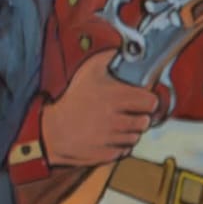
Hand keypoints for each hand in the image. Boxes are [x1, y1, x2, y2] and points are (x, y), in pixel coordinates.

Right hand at [40, 51, 158, 166]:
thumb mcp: (88, 71)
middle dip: (140, 117)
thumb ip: (109, 58)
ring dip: (130, 131)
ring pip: (136, 137)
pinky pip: (125, 150)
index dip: (148, 100)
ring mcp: (111, 138)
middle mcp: (114, 119)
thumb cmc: (72, 99)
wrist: (51, 131)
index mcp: (113, 97)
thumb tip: (127, 49)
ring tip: (115, 124)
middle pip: (146, 121)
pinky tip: (107, 136)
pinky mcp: (107, 154)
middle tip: (128, 113)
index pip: (151, 101)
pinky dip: (120, 145)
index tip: (141, 100)